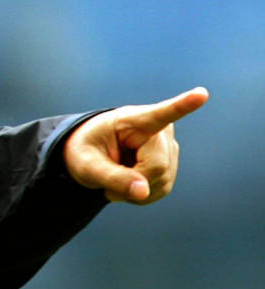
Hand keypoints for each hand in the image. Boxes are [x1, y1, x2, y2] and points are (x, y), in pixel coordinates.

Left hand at [63, 87, 208, 204]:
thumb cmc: (86, 152)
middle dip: (132, 181)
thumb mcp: (87, 166)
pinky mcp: (171, 164)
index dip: (184, 105)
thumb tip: (143, 192)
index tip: (201, 93)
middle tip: (108, 178)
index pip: (162, 113)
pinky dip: (141, 194)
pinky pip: (161, 189)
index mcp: (135, 120)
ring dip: (135, 189)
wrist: (91, 154)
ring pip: (161, 182)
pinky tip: (129, 183)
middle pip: (157, 167)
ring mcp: (169, 147)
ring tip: (118, 176)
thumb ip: (112, 177)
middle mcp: (160, 130)